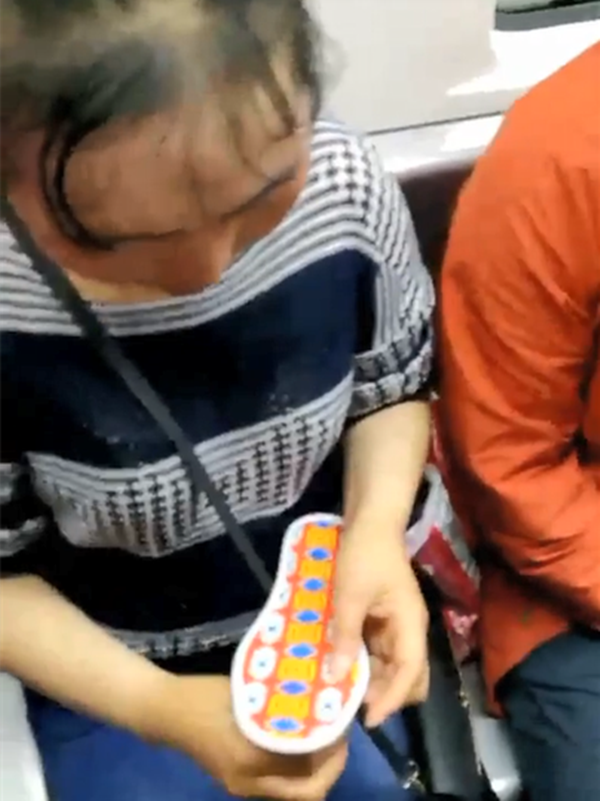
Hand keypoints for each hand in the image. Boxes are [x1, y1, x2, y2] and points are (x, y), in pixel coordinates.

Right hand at [152, 673, 347, 799]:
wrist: (165, 712)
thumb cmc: (203, 697)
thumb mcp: (247, 695)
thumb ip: (280, 706)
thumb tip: (317, 701)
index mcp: (252, 764)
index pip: (307, 775)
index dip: (332, 755)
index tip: (343, 728)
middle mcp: (249, 784)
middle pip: (305, 795)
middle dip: (329, 770)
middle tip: (340, 738)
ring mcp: (241, 787)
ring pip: (293, 791)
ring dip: (314, 770)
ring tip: (324, 736)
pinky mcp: (237, 780)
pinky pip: (278, 783)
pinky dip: (295, 768)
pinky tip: (299, 739)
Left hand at [331, 526, 429, 726]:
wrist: (371, 521)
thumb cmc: (363, 555)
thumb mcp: (350, 596)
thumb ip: (346, 636)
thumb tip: (337, 677)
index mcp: (410, 625)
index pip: (410, 673)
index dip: (391, 700)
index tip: (368, 720)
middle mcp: (409, 629)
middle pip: (408, 676)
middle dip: (385, 695)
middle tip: (352, 706)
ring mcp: (397, 624)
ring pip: (392, 666)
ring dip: (372, 680)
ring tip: (342, 691)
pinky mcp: (384, 618)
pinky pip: (379, 650)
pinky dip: (364, 662)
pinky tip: (342, 665)